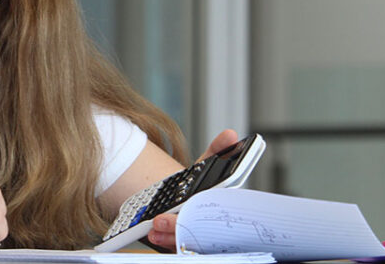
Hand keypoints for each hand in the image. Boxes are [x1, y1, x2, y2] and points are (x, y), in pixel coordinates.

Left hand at [147, 129, 239, 249]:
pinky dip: (165, 242)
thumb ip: (217, 151)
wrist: (179, 200)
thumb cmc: (197, 187)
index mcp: (218, 208)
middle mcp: (209, 226)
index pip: (219, 217)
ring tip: (154, 227)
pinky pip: (176, 249)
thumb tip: (230, 134)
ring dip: (169, 237)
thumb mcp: (206, 168)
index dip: (207, 217)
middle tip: (160, 220)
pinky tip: (154, 234)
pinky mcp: (181, 245)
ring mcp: (196, 238)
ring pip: (187, 244)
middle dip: (179, 227)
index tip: (190, 209)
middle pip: (199, 234)